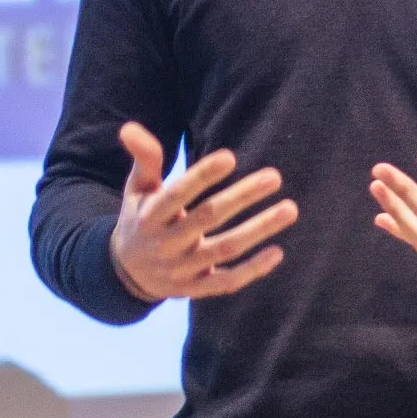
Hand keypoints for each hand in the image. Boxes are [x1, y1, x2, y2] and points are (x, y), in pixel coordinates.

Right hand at [109, 123, 295, 302]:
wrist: (127, 274)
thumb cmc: (141, 219)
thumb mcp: (137, 190)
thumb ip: (145, 159)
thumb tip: (129, 127)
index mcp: (149, 216)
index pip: (176, 195)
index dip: (202, 177)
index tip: (231, 157)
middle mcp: (165, 244)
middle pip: (207, 218)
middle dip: (242, 197)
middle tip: (274, 176)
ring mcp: (181, 270)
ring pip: (224, 249)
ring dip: (258, 230)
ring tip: (290, 209)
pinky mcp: (196, 289)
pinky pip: (226, 282)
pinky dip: (252, 270)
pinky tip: (278, 252)